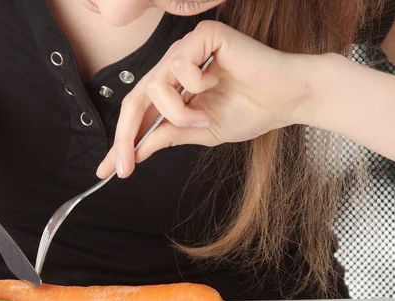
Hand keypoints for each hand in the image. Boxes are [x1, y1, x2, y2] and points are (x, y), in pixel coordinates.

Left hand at [96, 20, 308, 178]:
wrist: (285, 100)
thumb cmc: (249, 111)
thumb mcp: (198, 132)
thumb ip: (166, 136)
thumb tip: (133, 153)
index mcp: (173, 88)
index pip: (137, 112)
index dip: (122, 140)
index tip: (109, 170)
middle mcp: (174, 66)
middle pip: (134, 98)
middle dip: (126, 136)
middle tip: (126, 164)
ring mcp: (186, 49)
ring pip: (155, 84)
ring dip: (176, 111)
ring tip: (202, 119)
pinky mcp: (202, 36)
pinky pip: (178, 64)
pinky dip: (194, 83)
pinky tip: (215, 82)